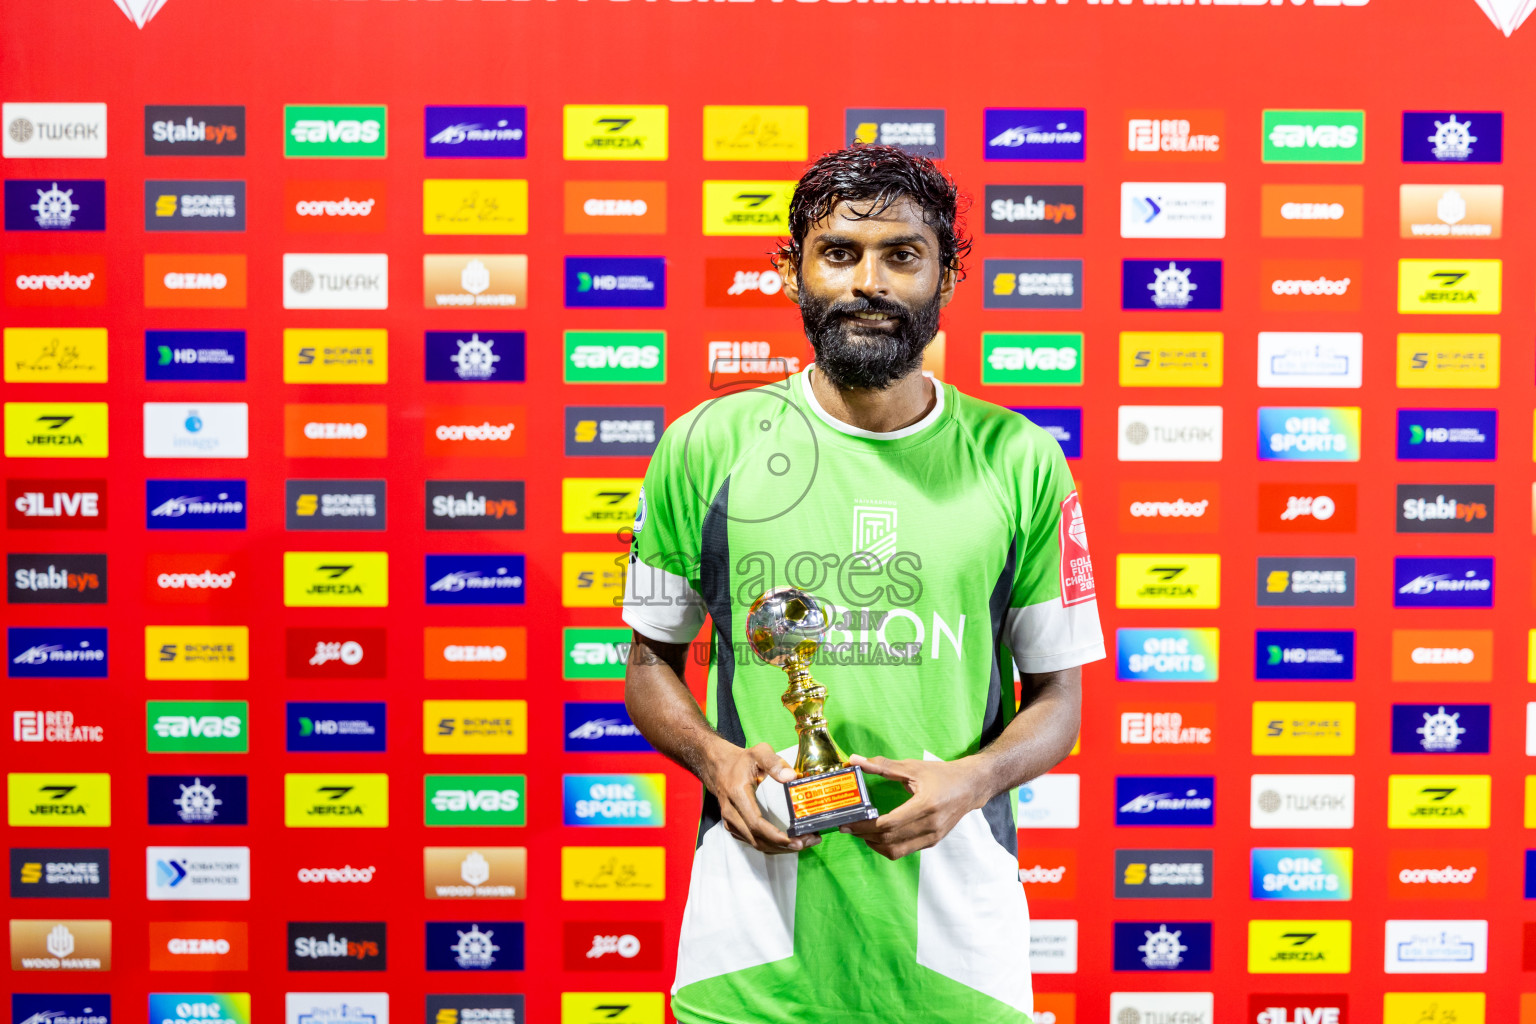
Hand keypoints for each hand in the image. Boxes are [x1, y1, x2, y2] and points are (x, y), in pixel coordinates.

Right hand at [701, 740, 819, 853]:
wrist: (719, 766)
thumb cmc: (741, 761)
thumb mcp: (758, 753)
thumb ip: (774, 762)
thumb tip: (791, 776)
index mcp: (738, 794)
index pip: (755, 823)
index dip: (775, 835)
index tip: (795, 839)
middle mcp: (731, 812)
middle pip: (757, 839)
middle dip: (783, 846)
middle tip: (807, 842)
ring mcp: (730, 822)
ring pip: (755, 844)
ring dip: (779, 848)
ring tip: (803, 843)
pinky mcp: (734, 827)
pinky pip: (753, 842)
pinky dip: (771, 845)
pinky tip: (788, 842)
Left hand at [841, 754, 985, 859]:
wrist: (971, 786)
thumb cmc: (942, 774)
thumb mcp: (912, 767)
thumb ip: (882, 766)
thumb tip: (855, 760)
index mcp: (926, 806)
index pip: (889, 824)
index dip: (865, 825)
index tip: (848, 822)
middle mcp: (930, 826)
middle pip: (890, 839)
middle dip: (864, 835)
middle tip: (847, 827)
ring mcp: (932, 837)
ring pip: (896, 850)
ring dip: (874, 844)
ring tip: (860, 832)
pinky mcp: (932, 842)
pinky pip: (904, 850)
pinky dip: (887, 846)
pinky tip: (877, 835)